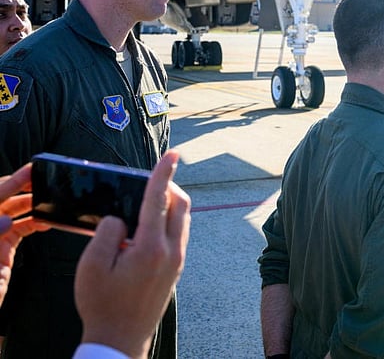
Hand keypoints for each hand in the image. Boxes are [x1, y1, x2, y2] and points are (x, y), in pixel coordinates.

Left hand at [0, 164, 49, 304]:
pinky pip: (21, 229)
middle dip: (24, 190)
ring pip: (14, 213)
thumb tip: (6, 219)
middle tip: (46, 181)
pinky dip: (35, 222)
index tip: (30, 170)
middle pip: (3, 201)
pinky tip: (47, 221)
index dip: (11, 182)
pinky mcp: (3, 249)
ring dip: (33, 206)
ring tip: (49, 200)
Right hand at [75, 151, 190, 357]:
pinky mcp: (176, 268)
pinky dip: (168, 220)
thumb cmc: (103, 304)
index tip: (173, 154)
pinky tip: (149, 223)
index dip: (164, 173)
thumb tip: (121, 217)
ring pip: (182, 219)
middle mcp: (171, 251)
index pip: (159, 200)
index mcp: (150, 247)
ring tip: (147, 199)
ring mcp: (178, 260)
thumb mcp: (92, 266)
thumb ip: (107, 232)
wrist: (121, 338)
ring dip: (170, 203)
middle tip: (150, 178)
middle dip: (169, 186)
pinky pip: (178, 233)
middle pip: (181, 204)